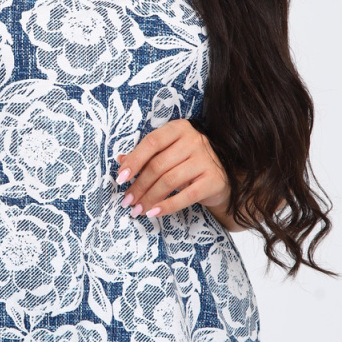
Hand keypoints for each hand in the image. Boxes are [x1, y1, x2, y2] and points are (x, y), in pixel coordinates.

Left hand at [115, 118, 232, 220]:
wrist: (221, 179)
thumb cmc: (189, 164)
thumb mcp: (168, 154)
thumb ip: (147, 156)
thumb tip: (121, 161)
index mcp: (179, 128)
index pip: (152, 142)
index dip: (134, 160)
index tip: (120, 178)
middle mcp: (194, 140)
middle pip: (158, 165)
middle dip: (139, 185)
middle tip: (127, 200)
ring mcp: (206, 159)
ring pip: (169, 181)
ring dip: (149, 198)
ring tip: (138, 209)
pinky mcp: (214, 180)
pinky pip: (185, 196)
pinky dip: (167, 206)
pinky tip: (153, 212)